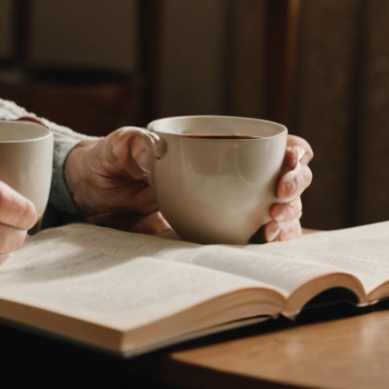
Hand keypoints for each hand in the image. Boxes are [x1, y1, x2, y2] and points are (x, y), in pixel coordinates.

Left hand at [64, 129, 315, 242]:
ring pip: (281, 212)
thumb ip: (134, 143)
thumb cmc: (109, 162)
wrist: (92, 196)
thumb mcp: (116, 147)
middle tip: (278, 201)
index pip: (276, 145)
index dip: (295, 154)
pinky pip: (256, 240)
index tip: (287, 167)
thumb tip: (157, 150)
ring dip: (288, 220)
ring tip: (272, 228)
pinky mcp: (218, 234)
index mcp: (220, 146)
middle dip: (295, 189)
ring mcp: (231, 206)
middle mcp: (234, 175)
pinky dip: (270, 244)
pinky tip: (265, 245)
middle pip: (288, 179)